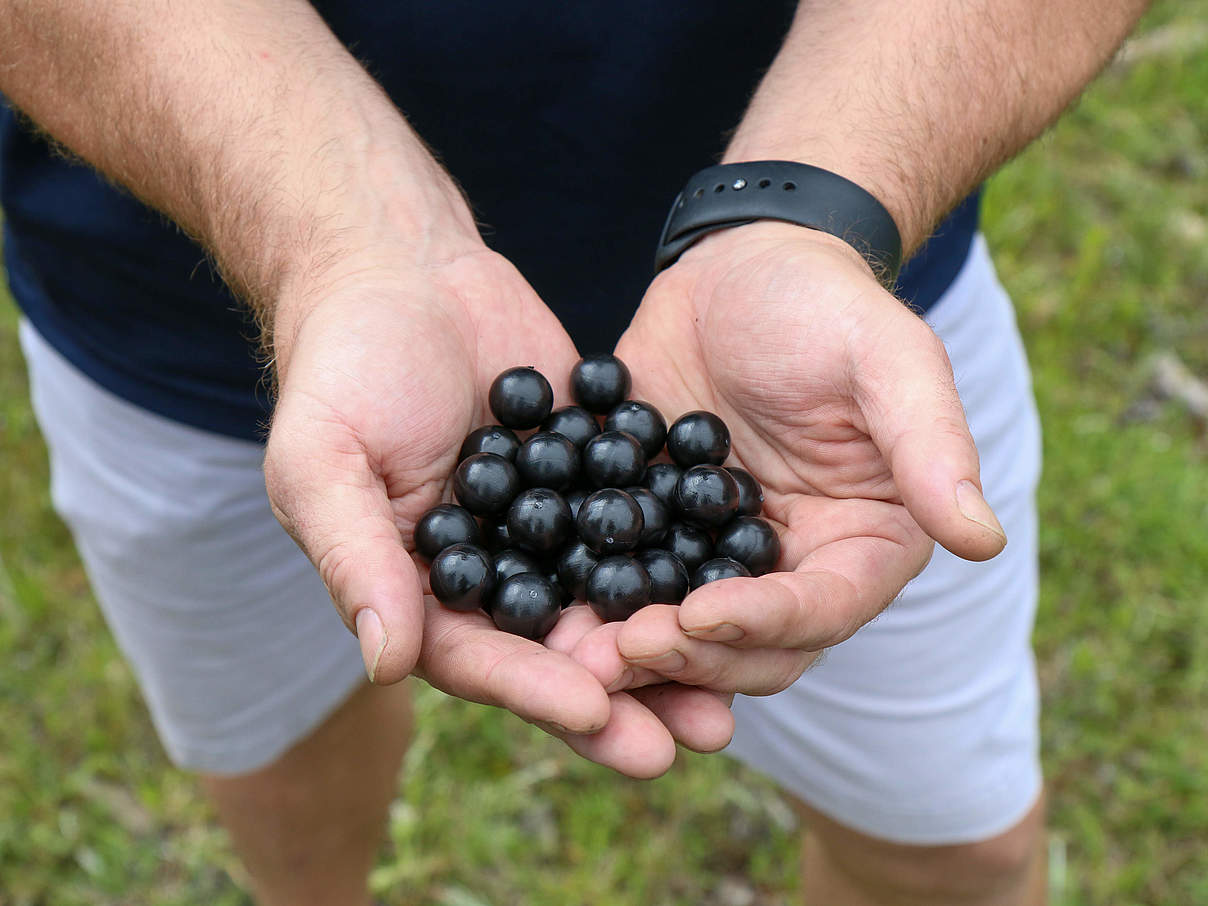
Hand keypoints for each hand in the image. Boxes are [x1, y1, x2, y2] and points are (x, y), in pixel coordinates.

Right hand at [263, 248, 731, 775]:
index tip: (598, 712)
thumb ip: (357, 559)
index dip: (537, 689)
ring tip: (739, 688)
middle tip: (698, 736)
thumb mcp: (325, 461)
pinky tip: (747, 579)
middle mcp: (495, 572)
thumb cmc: (344, 366)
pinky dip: (689, 551)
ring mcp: (551, 526)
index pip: (480, 658)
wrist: (404, 273)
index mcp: (423, 589)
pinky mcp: (596, 476)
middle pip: (562, 651)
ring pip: (614, 599)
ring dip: (672, 645)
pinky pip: (644, 520)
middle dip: (628, 697)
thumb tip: (387, 665)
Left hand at [572, 222, 1006, 696]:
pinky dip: (586, 597)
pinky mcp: (654, 529)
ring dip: (631, 650)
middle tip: (619, 649)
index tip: (698, 615)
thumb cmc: (827, 303)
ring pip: (681, 628)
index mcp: (863, 543)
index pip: (822, 608)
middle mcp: (792, 565)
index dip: (765, 623)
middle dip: (687, 656)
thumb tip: (980, 538)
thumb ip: (931, 446)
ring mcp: (716, 555)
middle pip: (748, 644)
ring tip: (573, 651)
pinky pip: (621, 575)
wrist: (740, 266)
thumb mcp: (887, 358)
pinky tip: (539, 602)